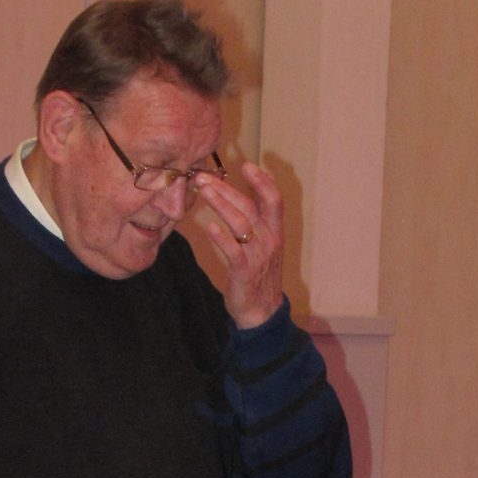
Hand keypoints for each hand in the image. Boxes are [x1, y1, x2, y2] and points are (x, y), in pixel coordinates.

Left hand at [193, 160, 284, 330]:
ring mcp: (258, 256)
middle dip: (226, 189)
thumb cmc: (258, 273)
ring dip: (220, 205)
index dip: (262, 181)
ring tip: (202, 191)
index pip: (274, 199)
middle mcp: (269, 240)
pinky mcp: (245, 272)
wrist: (262, 311)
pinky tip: (210, 227)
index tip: (246, 165)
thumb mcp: (263, 242)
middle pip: (249, 207)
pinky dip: (222, 238)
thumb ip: (256, 217)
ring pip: (241, 224)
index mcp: (274, 231)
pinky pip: (233, 252)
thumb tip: (242, 188)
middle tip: (203, 177)